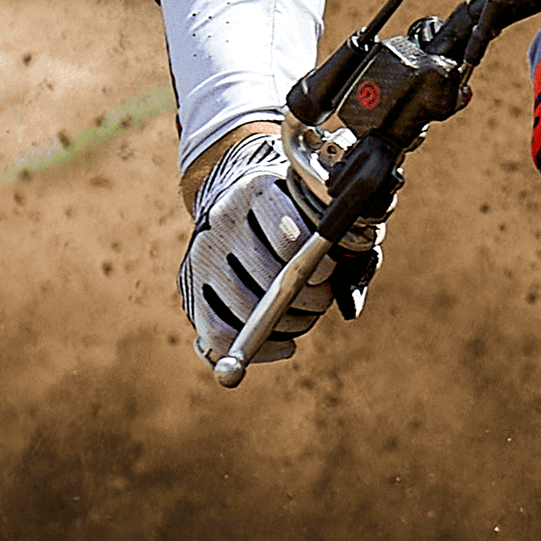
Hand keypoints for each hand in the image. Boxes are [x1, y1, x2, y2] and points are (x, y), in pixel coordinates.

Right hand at [177, 130, 384, 370]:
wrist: (235, 197)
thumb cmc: (292, 208)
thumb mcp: (318, 206)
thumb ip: (343, 237)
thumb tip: (349, 291)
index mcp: (256, 191)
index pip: (287, 234)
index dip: (313, 260)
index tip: (327, 273)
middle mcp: (221, 221)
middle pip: (266, 277)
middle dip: (306, 298)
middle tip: (322, 299)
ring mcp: (201, 255)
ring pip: (244, 309)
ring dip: (286, 324)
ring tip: (305, 315)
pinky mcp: (190, 287)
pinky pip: (217, 334)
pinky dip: (255, 349)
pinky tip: (285, 343)